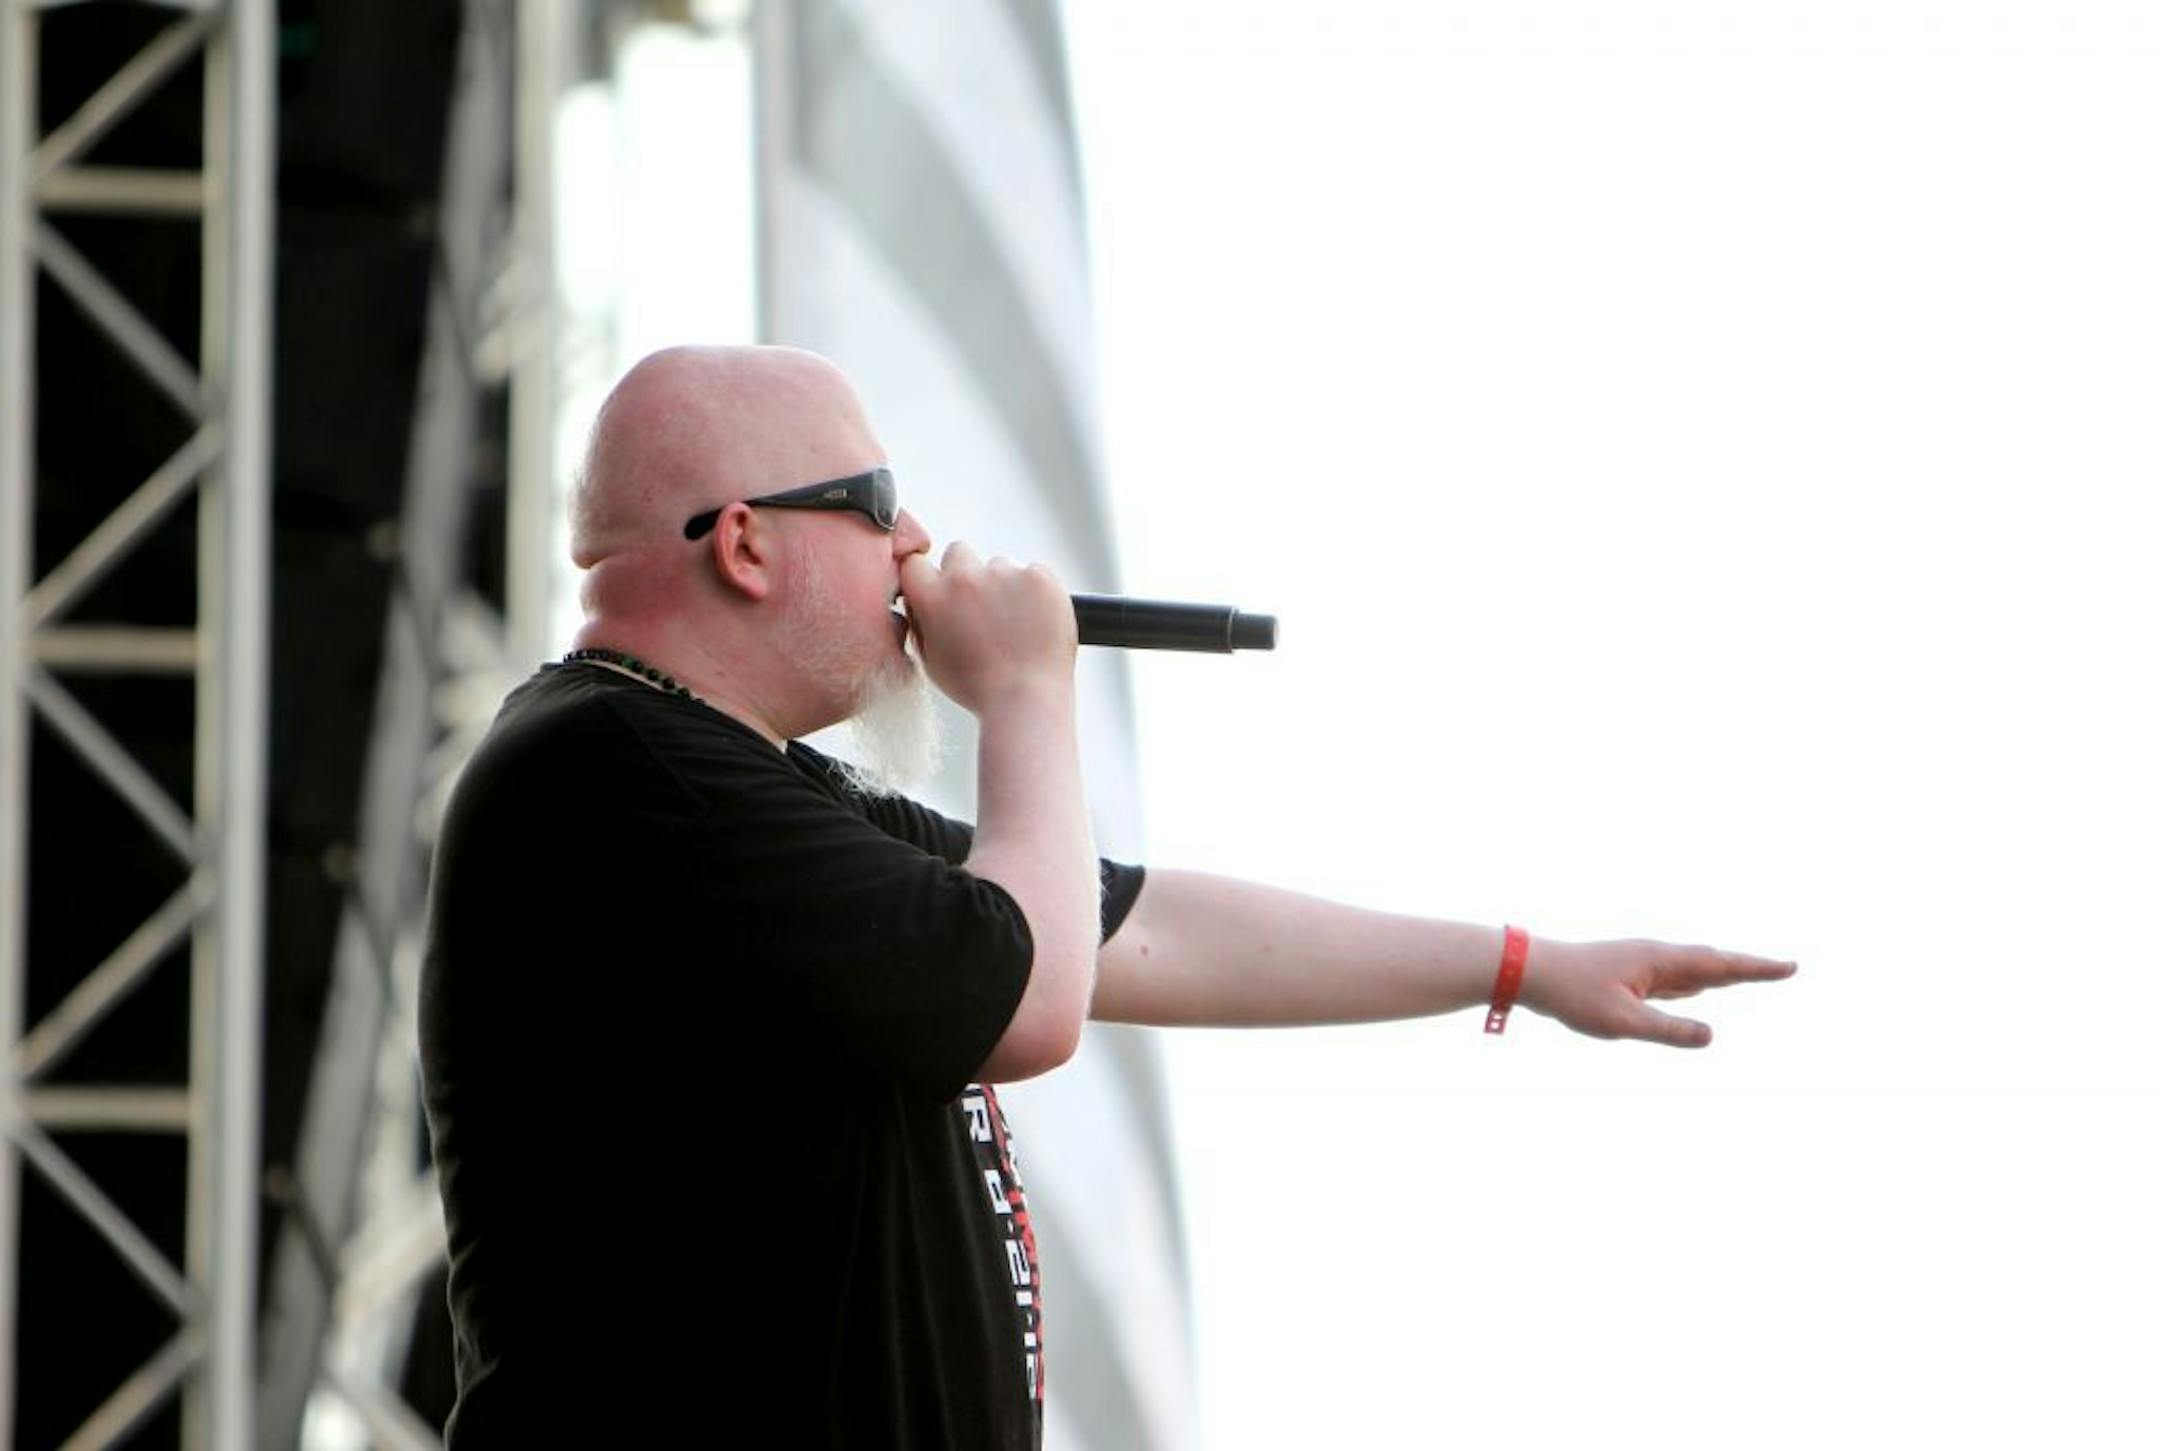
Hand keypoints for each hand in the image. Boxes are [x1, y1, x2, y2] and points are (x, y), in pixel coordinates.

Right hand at [899, 541, 1075, 715]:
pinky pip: (1035, 572)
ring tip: (1015, 624)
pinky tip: (1036, 621)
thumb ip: (921, 622)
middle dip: (966, 574)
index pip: (915, 563)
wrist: (1026, 700)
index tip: (940, 590)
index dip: (928, 578)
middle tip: (981, 609)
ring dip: (1004, 585)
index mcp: (932, 597)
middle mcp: (965, 578)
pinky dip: (1037, 591)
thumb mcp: (931, 660)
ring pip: (1000, 565)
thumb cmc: (979, 688)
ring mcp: (1005, 574)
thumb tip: (919, 601)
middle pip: (958, 552)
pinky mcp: (1039, 577)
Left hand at [1518, 937, 1797, 1047]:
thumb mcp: (1624, 1022)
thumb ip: (1668, 1030)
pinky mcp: (1628, 975)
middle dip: (1748, 968)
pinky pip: (1673, 979)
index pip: (1719, 964)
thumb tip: (1711, 1035)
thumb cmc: (1573, 995)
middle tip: (1783, 970)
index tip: (1789, 967)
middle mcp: (1656, 957)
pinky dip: (1697, 980)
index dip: (1756, 968)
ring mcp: (1642, 965)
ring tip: (1753, 975)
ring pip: (1693, 970)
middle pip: (1712, 963)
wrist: (1530, 972)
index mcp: (1660, 961)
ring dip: (1725, 972)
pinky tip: (1699, 986)